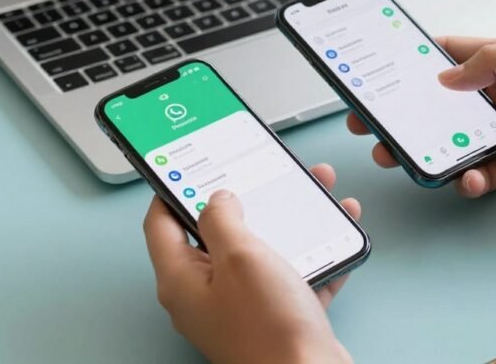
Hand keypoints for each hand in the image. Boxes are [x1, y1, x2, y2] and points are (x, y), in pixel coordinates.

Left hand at [143, 164, 358, 363]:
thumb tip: (216, 200)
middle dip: (246, 201)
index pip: (161, 224)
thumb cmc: (269, 328)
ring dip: (287, 222)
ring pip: (261, 252)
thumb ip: (220, 219)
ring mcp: (241, 309)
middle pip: (217, 236)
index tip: (186, 167)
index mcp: (182, 281)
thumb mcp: (239, 255)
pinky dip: (312, 253)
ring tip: (314, 193)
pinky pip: (291, 276)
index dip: (171, 189)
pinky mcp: (275, 319)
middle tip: (259, 175)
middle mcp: (206, 296)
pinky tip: (335, 234)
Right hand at [348, 38, 495, 200]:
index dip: (412, 60)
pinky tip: (466, 180)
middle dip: (400, 111)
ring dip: (420, 149)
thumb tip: (445, 76)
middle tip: (367, 121)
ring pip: (448, 141)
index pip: (448, 55)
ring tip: (396, 155)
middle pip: (436, 103)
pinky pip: (477, 175)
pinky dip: (464, 179)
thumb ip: (495, 63)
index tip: (377, 67)